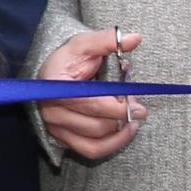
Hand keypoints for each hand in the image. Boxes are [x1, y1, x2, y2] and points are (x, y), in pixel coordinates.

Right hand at [37, 29, 145, 162]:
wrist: (52, 75)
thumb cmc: (68, 60)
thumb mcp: (84, 44)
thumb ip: (108, 40)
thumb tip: (134, 39)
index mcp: (54, 86)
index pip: (90, 103)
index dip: (118, 107)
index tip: (139, 105)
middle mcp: (51, 111)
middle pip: (96, 125)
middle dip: (122, 117)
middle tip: (137, 107)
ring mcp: (56, 128)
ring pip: (97, 140)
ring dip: (120, 131)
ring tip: (133, 118)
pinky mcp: (63, 139)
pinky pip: (91, 151)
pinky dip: (112, 145)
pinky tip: (124, 132)